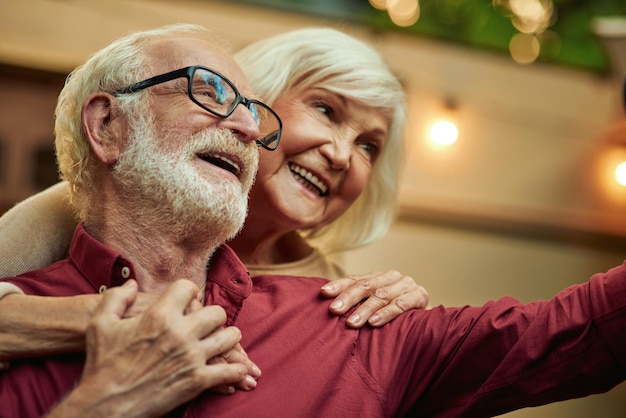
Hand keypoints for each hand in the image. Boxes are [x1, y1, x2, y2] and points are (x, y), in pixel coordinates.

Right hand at [48, 279, 251, 417]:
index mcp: (159, 315)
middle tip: (209, 323)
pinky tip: (234, 369)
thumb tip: (132, 284)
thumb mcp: (100, 324)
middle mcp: (180, 332)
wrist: (103, 405)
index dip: (190, 292)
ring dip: (228, 338)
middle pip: (217, 312)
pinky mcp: (197, 381)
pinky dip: (235, 370)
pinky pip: (230, 370)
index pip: (189, 288)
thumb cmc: (101, 364)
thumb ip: (116, 298)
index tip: (189, 300)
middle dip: (213, 316)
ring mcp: (191, 357)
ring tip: (224, 341)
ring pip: (230, 336)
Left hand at [320, 270, 428, 327]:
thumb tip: (327, 308)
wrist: (429, 323)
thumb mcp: (373, 309)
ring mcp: (406, 284)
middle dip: (348, 297)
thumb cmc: (394, 318)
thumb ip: (356, 305)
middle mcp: (391, 277)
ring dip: (365, 309)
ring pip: (381, 295)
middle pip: (366, 285)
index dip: (338, 285)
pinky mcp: (420, 295)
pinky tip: (374, 322)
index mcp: (378, 277)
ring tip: (351, 323)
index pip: (354, 279)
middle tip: (334, 310)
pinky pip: (401, 304)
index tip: (322, 293)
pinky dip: (386, 314)